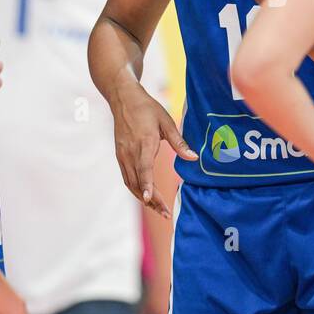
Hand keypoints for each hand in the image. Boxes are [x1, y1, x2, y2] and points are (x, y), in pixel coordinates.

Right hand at [110, 83, 195, 217]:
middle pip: (138, 182)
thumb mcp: (166, 121)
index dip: (147, 184)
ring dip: (144, 198)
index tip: (150, 199)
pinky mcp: (119, 156)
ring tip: (158, 210)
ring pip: (131, 183)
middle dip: (151, 200)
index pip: (144, 168)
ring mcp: (122, 155)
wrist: (123, 99)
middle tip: (165, 214)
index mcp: (144, 142)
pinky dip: (136, 190)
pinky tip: (147, 197)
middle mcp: (130, 152)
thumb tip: (194, 158)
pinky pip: (127, 178)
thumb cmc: (147, 108)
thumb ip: (179, 142)